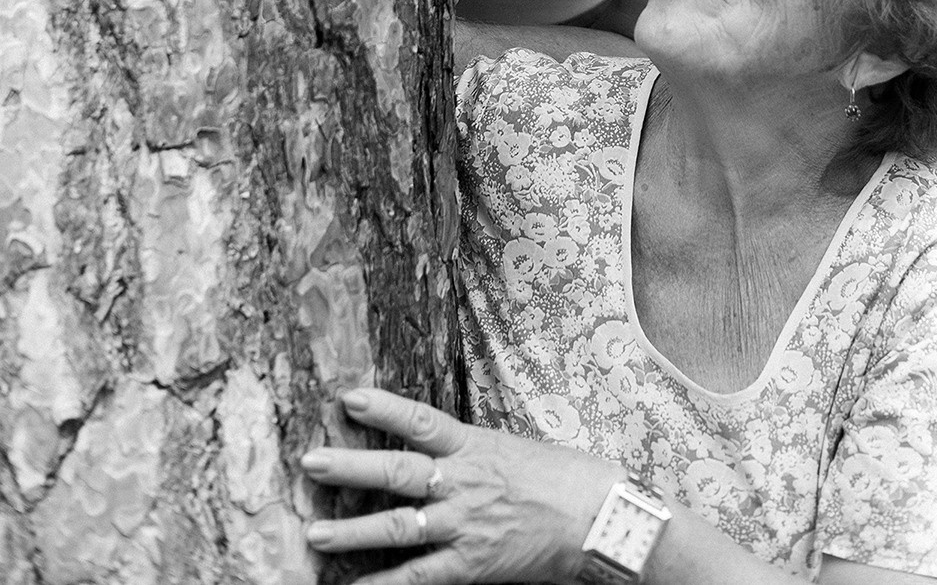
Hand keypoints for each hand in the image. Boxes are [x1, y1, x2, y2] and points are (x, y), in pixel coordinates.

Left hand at [301, 388, 618, 581]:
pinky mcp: (471, 564)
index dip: (382, 409)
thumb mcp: (511, 448)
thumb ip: (469, 452)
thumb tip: (432, 448)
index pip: (420, 421)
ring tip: (315, 534)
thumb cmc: (561, 477)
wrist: (597, 517)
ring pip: (397, 527)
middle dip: (349, 468)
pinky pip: (419, 577)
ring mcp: (464, 525)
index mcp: (475, 445)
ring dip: (352, 532)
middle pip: (396, 472)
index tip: (347, 398)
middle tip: (310, 461)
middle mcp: (463, 482)